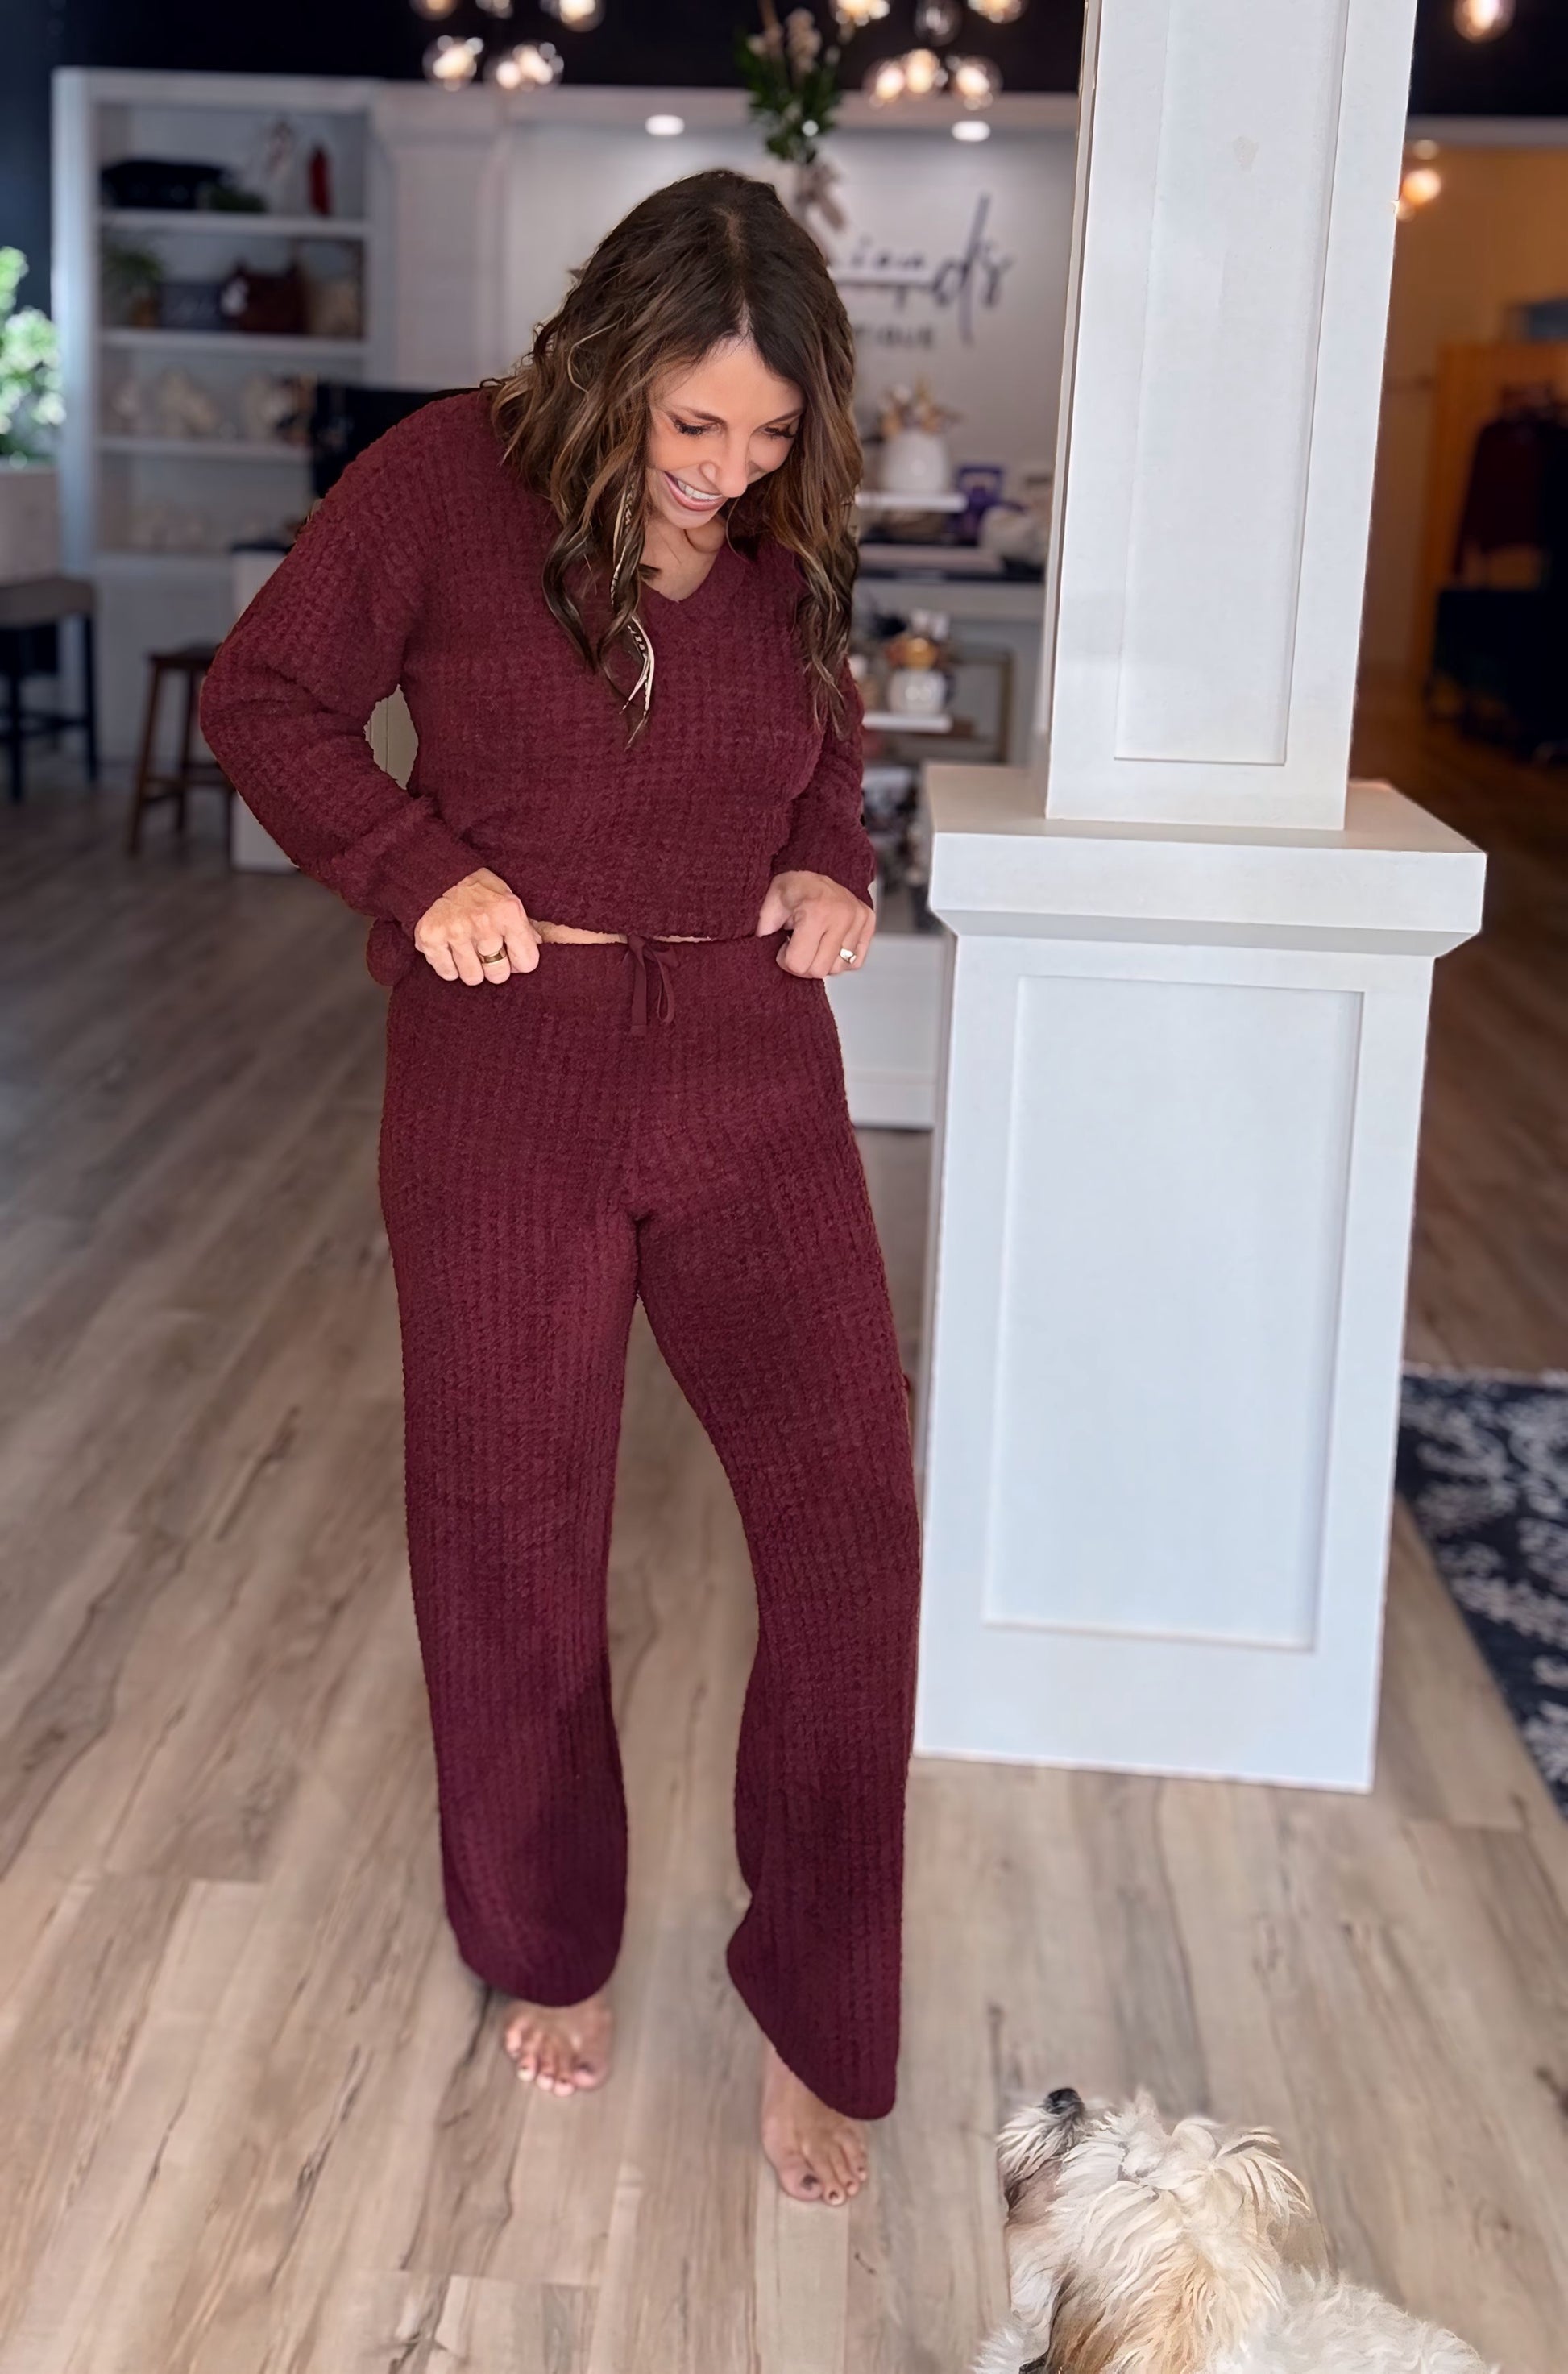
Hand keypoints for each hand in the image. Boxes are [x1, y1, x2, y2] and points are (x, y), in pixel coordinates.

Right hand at [413, 868, 539, 983]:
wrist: (439, 873)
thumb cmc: (478, 889)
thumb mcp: (508, 900)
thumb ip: (524, 926)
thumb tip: (538, 946)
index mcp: (508, 913)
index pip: (527, 962)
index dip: (520, 962)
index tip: (512, 955)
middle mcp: (483, 924)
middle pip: (498, 975)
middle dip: (495, 967)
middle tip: (486, 952)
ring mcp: (456, 932)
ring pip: (472, 978)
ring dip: (471, 968)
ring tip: (467, 949)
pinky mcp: (431, 939)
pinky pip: (447, 973)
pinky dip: (448, 966)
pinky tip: (450, 949)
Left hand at [757, 871, 874, 978]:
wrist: (821, 865)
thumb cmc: (796, 886)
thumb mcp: (771, 900)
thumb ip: (763, 924)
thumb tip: (760, 942)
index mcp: (817, 912)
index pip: (799, 965)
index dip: (785, 959)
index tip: (784, 945)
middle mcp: (843, 917)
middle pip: (819, 971)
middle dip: (803, 963)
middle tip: (798, 944)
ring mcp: (859, 921)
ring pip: (837, 969)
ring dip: (822, 960)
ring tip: (815, 939)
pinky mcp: (869, 924)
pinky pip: (854, 962)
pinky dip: (840, 958)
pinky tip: (829, 941)